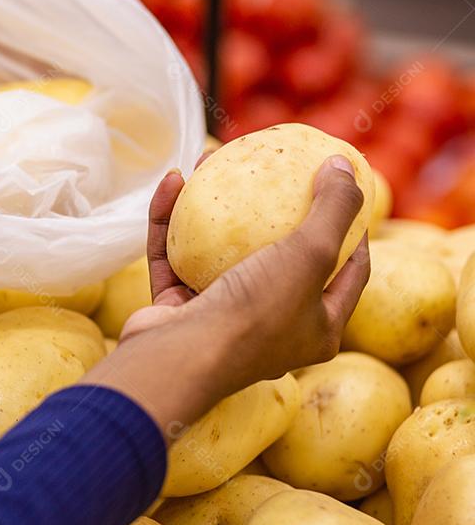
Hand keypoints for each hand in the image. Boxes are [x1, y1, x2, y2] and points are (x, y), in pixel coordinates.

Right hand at [80, 155, 369, 440]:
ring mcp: (220, 318)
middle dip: (271, 208)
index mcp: (317, 328)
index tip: (343, 190)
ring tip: (211, 163)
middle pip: (279, 256)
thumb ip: (333, 208)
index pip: (348, 273)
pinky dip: (171, 221)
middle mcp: (271, 327)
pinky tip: (172, 182)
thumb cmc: (255, 314)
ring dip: (212, 206)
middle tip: (272, 171)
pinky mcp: (176, 308)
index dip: (352, 231)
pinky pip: (175, 255)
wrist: (179, 361)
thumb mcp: (310, 255)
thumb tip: (343, 165)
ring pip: (218, 251)